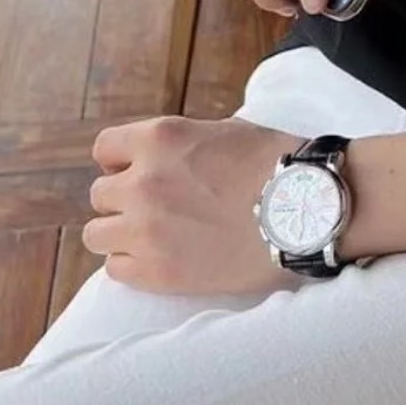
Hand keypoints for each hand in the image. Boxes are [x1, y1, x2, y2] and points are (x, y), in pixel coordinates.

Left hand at [85, 117, 296, 293]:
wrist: (308, 210)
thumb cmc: (277, 165)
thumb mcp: (225, 132)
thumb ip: (184, 144)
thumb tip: (172, 156)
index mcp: (160, 139)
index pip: (105, 149)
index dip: (120, 162)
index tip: (137, 172)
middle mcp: (142, 182)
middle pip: (100, 195)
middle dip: (126, 200)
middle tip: (160, 209)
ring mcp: (145, 229)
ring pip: (97, 234)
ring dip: (122, 234)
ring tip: (156, 238)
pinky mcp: (157, 272)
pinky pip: (115, 269)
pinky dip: (134, 265)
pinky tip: (164, 259)